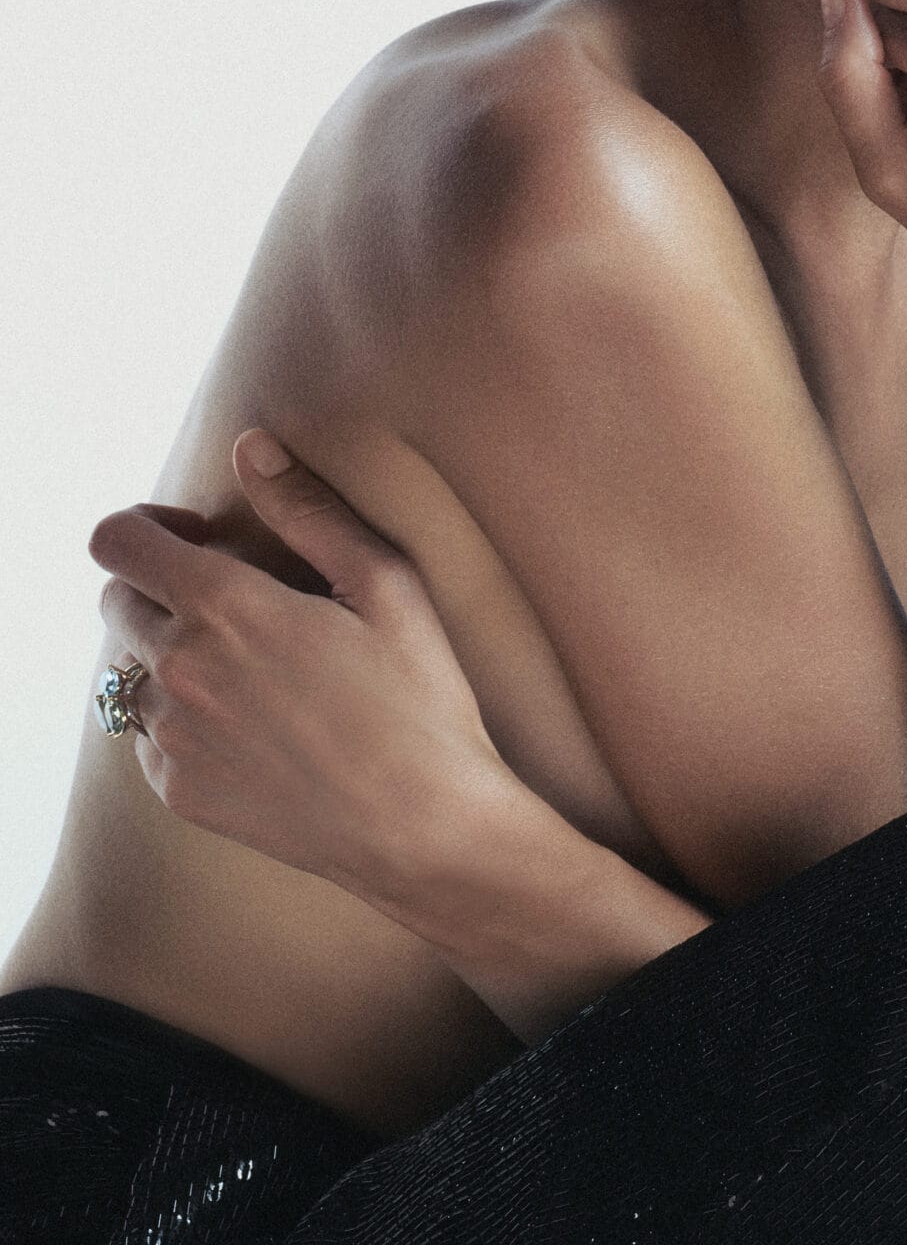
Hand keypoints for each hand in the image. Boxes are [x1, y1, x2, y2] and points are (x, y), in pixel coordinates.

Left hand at [89, 431, 508, 908]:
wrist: (423, 827)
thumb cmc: (419, 698)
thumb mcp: (385, 584)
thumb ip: (307, 509)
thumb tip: (250, 445)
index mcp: (225, 608)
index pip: (117, 542)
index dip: (145, 526)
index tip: (195, 538)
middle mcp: (180, 671)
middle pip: (118, 602)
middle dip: (163, 588)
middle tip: (241, 604)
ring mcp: (173, 738)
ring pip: (132, 671)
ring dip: (173, 657)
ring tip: (256, 673)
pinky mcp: (180, 790)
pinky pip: (149, 736)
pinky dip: (185, 719)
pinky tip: (257, 726)